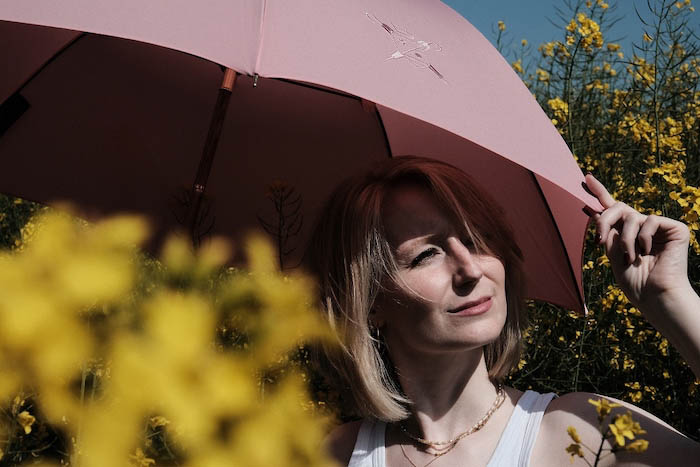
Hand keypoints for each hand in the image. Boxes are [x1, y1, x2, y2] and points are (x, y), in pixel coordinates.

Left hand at [585, 173, 690, 313]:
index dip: (599, 191)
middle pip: (618, 207)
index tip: (586, 177)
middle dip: (605, 220)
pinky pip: (649, 220)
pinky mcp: (674, 228)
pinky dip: (643, 237)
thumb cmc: (635, 282)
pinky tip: (648, 252)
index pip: (612, 208)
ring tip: (630, 258)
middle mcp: (642, 227)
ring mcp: (658, 227)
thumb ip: (608, 234)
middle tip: (600, 240)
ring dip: (625, 239)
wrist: (655, 296)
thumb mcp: (613, 255)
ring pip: (631, 216)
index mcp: (626, 233)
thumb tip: (598, 212)